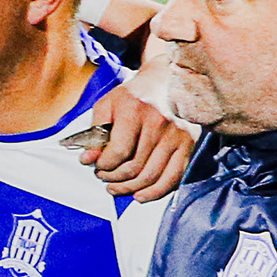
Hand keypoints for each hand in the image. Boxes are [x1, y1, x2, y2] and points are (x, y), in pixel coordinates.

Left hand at [77, 79, 197, 200]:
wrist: (166, 81)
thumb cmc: (133, 95)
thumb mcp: (107, 105)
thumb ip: (95, 133)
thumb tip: (88, 160)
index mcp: (136, 110)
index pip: (118, 152)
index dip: (103, 165)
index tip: (96, 166)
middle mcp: (159, 123)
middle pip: (134, 167)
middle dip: (113, 178)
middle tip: (103, 177)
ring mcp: (177, 134)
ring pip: (151, 176)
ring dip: (129, 189)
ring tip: (115, 187)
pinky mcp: (189, 144)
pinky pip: (173, 178)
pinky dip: (155, 193)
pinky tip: (139, 196)